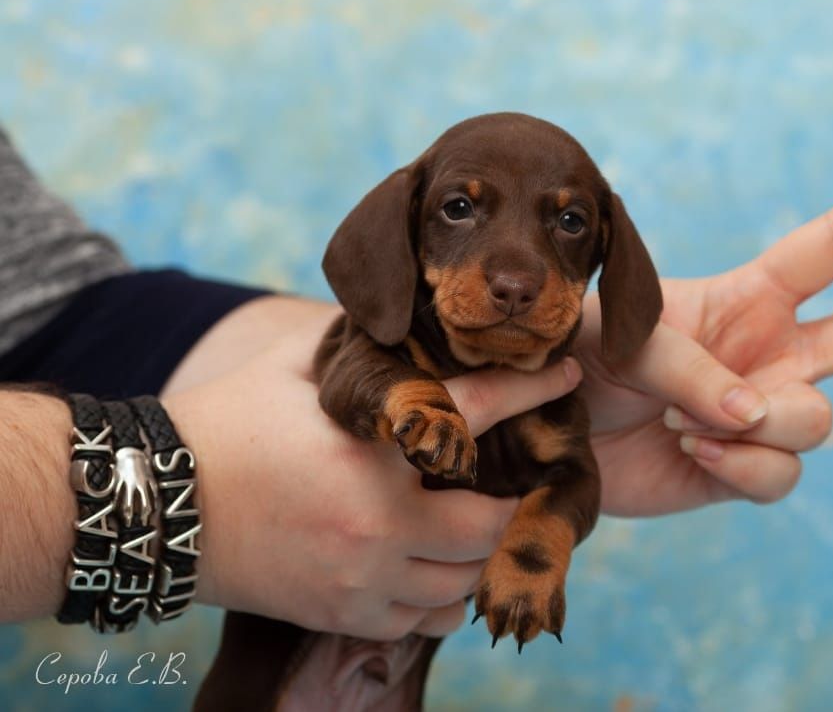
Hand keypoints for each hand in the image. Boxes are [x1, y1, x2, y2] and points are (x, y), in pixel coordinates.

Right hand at [164, 312, 581, 640]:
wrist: (161, 504)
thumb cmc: (230, 423)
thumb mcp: (297, 369)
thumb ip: (362, 349)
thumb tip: (413, 319)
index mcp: (368, 450)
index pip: (475, 413)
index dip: (531, 391)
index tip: (567, 374)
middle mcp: (375, 522)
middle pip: (490, 523)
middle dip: (512, 499)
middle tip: (517, 478)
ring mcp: (361, 576)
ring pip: (463, 580)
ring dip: (480, 551)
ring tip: (478, 520)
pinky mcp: (343, 613)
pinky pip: (423, 619)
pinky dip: (442, 594)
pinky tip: (438, 564)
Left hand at [575, 160, 832, 516]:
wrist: (541, 441)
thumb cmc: (573, 362)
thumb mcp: (623, 336)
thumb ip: (693, 364)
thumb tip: (759, 413)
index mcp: (748, 298)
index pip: (831, 246)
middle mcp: (772, 353)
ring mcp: (764, 415)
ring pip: (818, 422)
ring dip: (757, 424)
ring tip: (689, 420)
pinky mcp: (745, 473)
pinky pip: (781, 476)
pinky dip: (739, 467)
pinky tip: (694, 454)